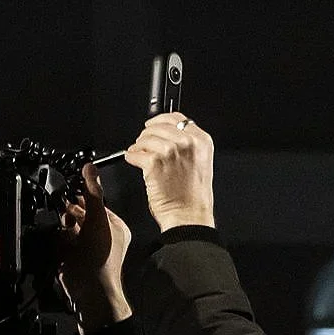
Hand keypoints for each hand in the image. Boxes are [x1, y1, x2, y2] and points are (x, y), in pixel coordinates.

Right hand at [56, 165, 131, 327]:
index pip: (95, 203)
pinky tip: (59, 243)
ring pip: (67, 227)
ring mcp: (84, 248)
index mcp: (114, 226)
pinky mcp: (70, 258)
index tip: (71, 192)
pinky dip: (57, 240)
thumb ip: (93, 194)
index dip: (82, 197)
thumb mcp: (98, 220)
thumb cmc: (102, 260)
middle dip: (70, 213)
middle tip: (65, 213)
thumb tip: (90, 168)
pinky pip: (58, 242)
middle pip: (79, 214)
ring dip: (62, 227)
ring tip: (65, 233)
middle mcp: (100, 237)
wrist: (89, 292)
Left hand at [123, 112, 214, 231]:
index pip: (177, 118)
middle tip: (143, 144)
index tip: (153, 125)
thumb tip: (165, 135)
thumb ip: (187, 145)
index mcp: (201, 141)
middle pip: (158, 126)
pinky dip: (131, 157)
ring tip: (140, 155)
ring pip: (145, 138)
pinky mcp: (154, 162)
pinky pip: (135, 153)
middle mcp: (187, 143)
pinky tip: (135, 162)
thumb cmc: (193, 196)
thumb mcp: (199, 162)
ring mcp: (171, 151)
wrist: (189, 216)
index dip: (161, 120)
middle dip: (147, 135)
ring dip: (139, 147)